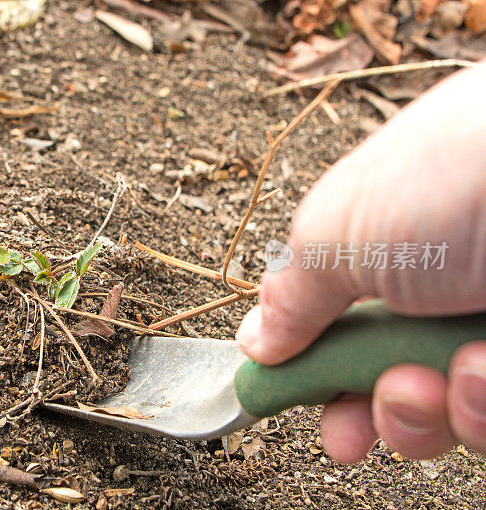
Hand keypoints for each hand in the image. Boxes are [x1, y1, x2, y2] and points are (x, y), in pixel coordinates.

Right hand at [237, 62, 485, 461]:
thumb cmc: (451, 173)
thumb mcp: (336, 235)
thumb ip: (290, 298)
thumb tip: (254, 342)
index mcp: (381, 261)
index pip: (342, 340)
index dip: (324, 387)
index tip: (310, 418)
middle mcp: (441, 297)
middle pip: (401, 392)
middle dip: (383, 415)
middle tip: (367, 421)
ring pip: (457, 416)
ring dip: (437, 413)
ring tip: (456, 374)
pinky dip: (485, 401)